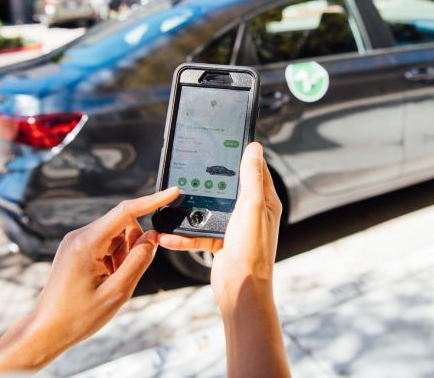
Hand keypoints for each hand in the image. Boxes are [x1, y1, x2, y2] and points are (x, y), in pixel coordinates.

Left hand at [0, 187, 178, 374]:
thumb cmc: (77, 316)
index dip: (152, 201)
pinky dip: (114, 259)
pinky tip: (104, 280)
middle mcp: (79, 236)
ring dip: (123, 255)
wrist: (45, 331)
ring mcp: (76, 242)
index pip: (126, 211)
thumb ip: (139, 260)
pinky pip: (105, 244)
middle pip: (123, 225)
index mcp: (87, 243)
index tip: (172, 192)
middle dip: (133, 245)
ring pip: (116, 236)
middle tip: (124, 275)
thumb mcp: (117, 292)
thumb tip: (153, 237)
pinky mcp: (76, 250)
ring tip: (110, 282)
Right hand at [158, 143, 289, 376]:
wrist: (240, 289)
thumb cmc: (252, 250)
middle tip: (194, 168)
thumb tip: (254, 148)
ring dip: (193, 209)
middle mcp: (252, 213)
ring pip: (211, 210)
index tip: (225, 143)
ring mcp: (236, 228)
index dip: (242, 156)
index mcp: (265, 201)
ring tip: (175, 202)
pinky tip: (168, 235)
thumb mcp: (252, 206)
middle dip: (211, 181)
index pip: (255, 170)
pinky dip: (184, 235)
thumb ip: (251, 177)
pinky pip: (199, 233)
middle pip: (229, 188)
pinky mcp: (221, 243)